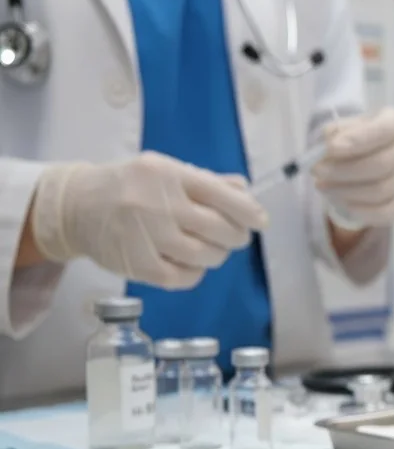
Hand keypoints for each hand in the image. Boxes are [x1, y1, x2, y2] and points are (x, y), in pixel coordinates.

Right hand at [30, 152, 267, 289]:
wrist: (77, 207)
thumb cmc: (133, 187)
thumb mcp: (166, 171)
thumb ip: (208, 182)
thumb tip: (247, 194)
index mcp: (169, 175)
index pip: (222, 195)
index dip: (249, 212)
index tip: (261, 221)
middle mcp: (158, 204)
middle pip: (220, 229)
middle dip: (236, 236)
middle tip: (235, 237)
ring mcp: (147, 236)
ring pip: (206, 255)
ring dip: (218, 255)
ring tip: (211, 249)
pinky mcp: (138, 264)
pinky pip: (184, 278)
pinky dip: (196, 273)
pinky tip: (191, 264)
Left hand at [313, 107, 393, 227]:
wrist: (367, 154)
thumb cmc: (354, 136)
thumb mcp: (344, 125)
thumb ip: (337, 131)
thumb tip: (329, 141)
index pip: (384, 130)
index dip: (358, 140)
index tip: (330, 148)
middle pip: (383, 164)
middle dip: (345, 170)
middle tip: (317, 171)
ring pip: (383, 190)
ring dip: (347, 191)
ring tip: (322, 186)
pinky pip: (387, 212)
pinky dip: (362, 211)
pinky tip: (340, 201)